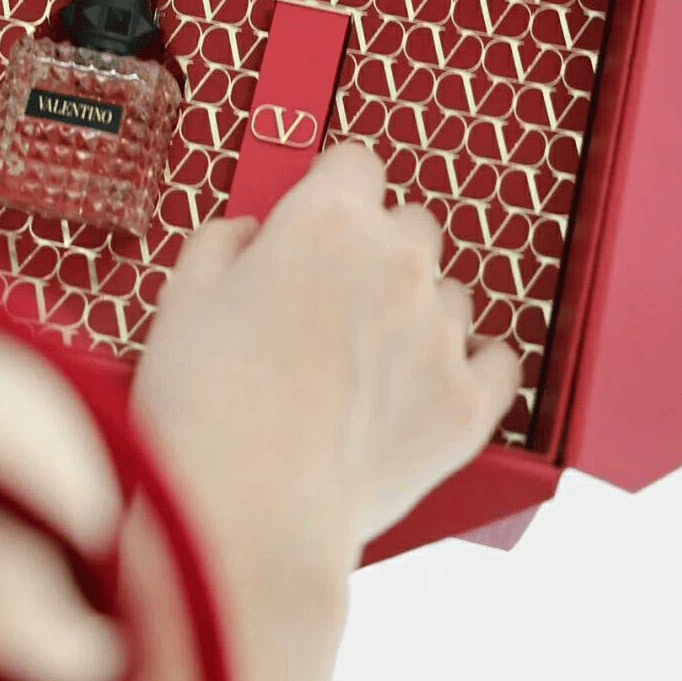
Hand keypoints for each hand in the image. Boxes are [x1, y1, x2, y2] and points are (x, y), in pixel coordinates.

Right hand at [131, 140, 520, 680]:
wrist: (244, 518)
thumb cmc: (201, 404)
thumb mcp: (182, 296)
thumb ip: (224, 241)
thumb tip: (255, 234)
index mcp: (326, 221)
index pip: (355, 162)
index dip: (331, 189)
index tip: (317, 217)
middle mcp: (397, 262)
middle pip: (410, 222)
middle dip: (376, 248)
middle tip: (330, 301)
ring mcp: (440, 334)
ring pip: (450, 292)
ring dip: (417, 309)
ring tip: (366, 361)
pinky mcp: (469, 405)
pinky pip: (498, 362)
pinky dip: (469, 367)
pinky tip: (430, 383)